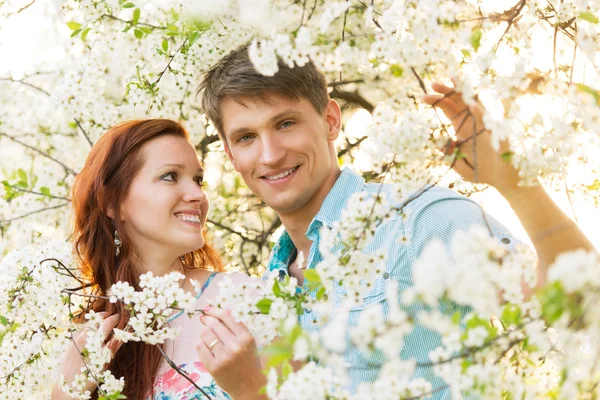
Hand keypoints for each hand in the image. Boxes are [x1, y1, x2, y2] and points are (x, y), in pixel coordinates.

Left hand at [51, 313, 121, 399]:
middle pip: (97, 319)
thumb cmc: (89, 378)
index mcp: (95, 344)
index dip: (115, 319)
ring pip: (88, 323)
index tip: (121, 317)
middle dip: (105, 316)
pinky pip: (80, 329)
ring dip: (96, 320)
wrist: (66, 389)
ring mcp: (75, 339)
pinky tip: (91, 332)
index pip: (107, 324)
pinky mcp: (69, 343)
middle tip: (112, 316)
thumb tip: (124, 334)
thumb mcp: (104, 363)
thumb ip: (114, 346)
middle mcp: (84, 339)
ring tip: (102, 322)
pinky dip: (88, 327)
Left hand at [197, 307, 265, 399]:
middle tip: (203, 318)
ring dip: (203, 332)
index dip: (215, 310)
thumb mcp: (249, 342)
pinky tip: (204, 345)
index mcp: (246, 337)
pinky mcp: (214, 367)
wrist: (250, 386)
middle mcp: (235, 346)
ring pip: (205, 334)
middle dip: (206, 319)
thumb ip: (236, 328)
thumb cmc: (249, 361)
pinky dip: (200, 344)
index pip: (226, 316)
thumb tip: (216, 313)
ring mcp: (224, 357)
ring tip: (206, 334)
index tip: (209, 309)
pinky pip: (201, 348)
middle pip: (214, 324)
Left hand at [422, 79, 521, 193]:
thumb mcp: (461, 166)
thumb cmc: (483, 171)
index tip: (424, 96)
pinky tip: (471, 105)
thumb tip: (442, 146)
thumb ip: (450, 157)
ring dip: (463, 93)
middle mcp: (473, 123)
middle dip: (446, 92)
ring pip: (473, 104)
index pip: (449, 110)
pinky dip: (480, 113)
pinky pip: (488, 121)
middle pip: (458, 102)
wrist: (503, 179)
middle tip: (433, 84)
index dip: (437, 102)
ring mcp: (485, 125)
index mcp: (462, 128)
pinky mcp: (496, 132)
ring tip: (452, 79)